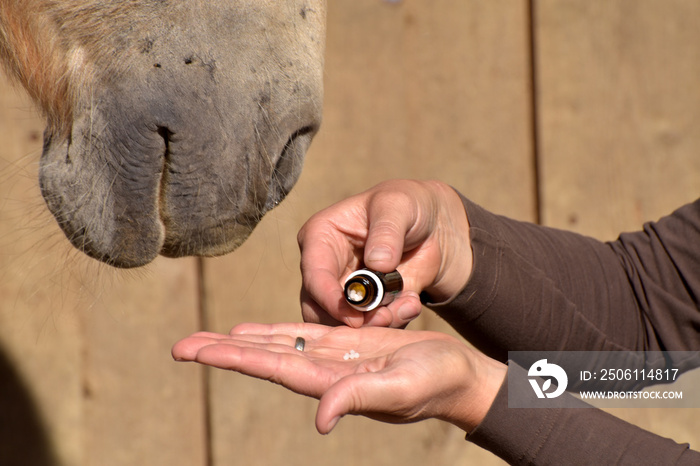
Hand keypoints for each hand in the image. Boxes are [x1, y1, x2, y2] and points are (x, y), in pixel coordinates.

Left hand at [172, 323, 505, 433]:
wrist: (458, 376)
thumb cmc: (435, 384)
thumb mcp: (399, 388)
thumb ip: (358, 397)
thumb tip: (319, 418)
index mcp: (329, 381)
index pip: (270, 367)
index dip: (231, 357)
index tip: (194, 351)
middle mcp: (323, 372)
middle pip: (263, 358)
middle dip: (222, 351)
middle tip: (180, 345)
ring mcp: (333, 359)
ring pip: (278, 345)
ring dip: (242, 341)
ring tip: (208, 338)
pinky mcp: (348, 345)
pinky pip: (303, 335)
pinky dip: (275, 331)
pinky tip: (255, 330)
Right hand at [297, 179, 472, 327]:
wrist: (431, 226)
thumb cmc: (405, 205)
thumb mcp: (397, 206)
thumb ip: (387, 231)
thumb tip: (377, 262)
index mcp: (320, 237)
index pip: (314, 274)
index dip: (329, 299)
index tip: (355, 316)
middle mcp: (325, 268)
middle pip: (318, 309)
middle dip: (351, 321)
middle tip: (385, 319)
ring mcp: (344, 291)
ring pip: (343, 324)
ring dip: (376, 324)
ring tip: (408, 304)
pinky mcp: (365, 307)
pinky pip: (371, 328)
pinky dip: (393, 323)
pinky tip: (412, 302)